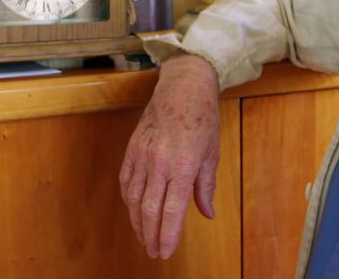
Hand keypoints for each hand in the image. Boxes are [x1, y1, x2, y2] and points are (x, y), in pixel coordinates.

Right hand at [119, 53, 220, 258]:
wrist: (183, 87)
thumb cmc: (202, 119)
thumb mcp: (212, 154)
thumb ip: (206, 187)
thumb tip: (207, 213)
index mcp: (184, 165)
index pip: (172, 210)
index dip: (167, 235)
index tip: (165, 252)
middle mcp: (160, 162)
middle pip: (149, 209)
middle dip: (151, 235)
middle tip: (154, 252)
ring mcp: (142, 154)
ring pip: (133, 198)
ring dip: (137, 221)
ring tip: (144, 236)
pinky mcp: (132, 148)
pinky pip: (126, 181)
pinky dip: (128, 200)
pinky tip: (134, 210)